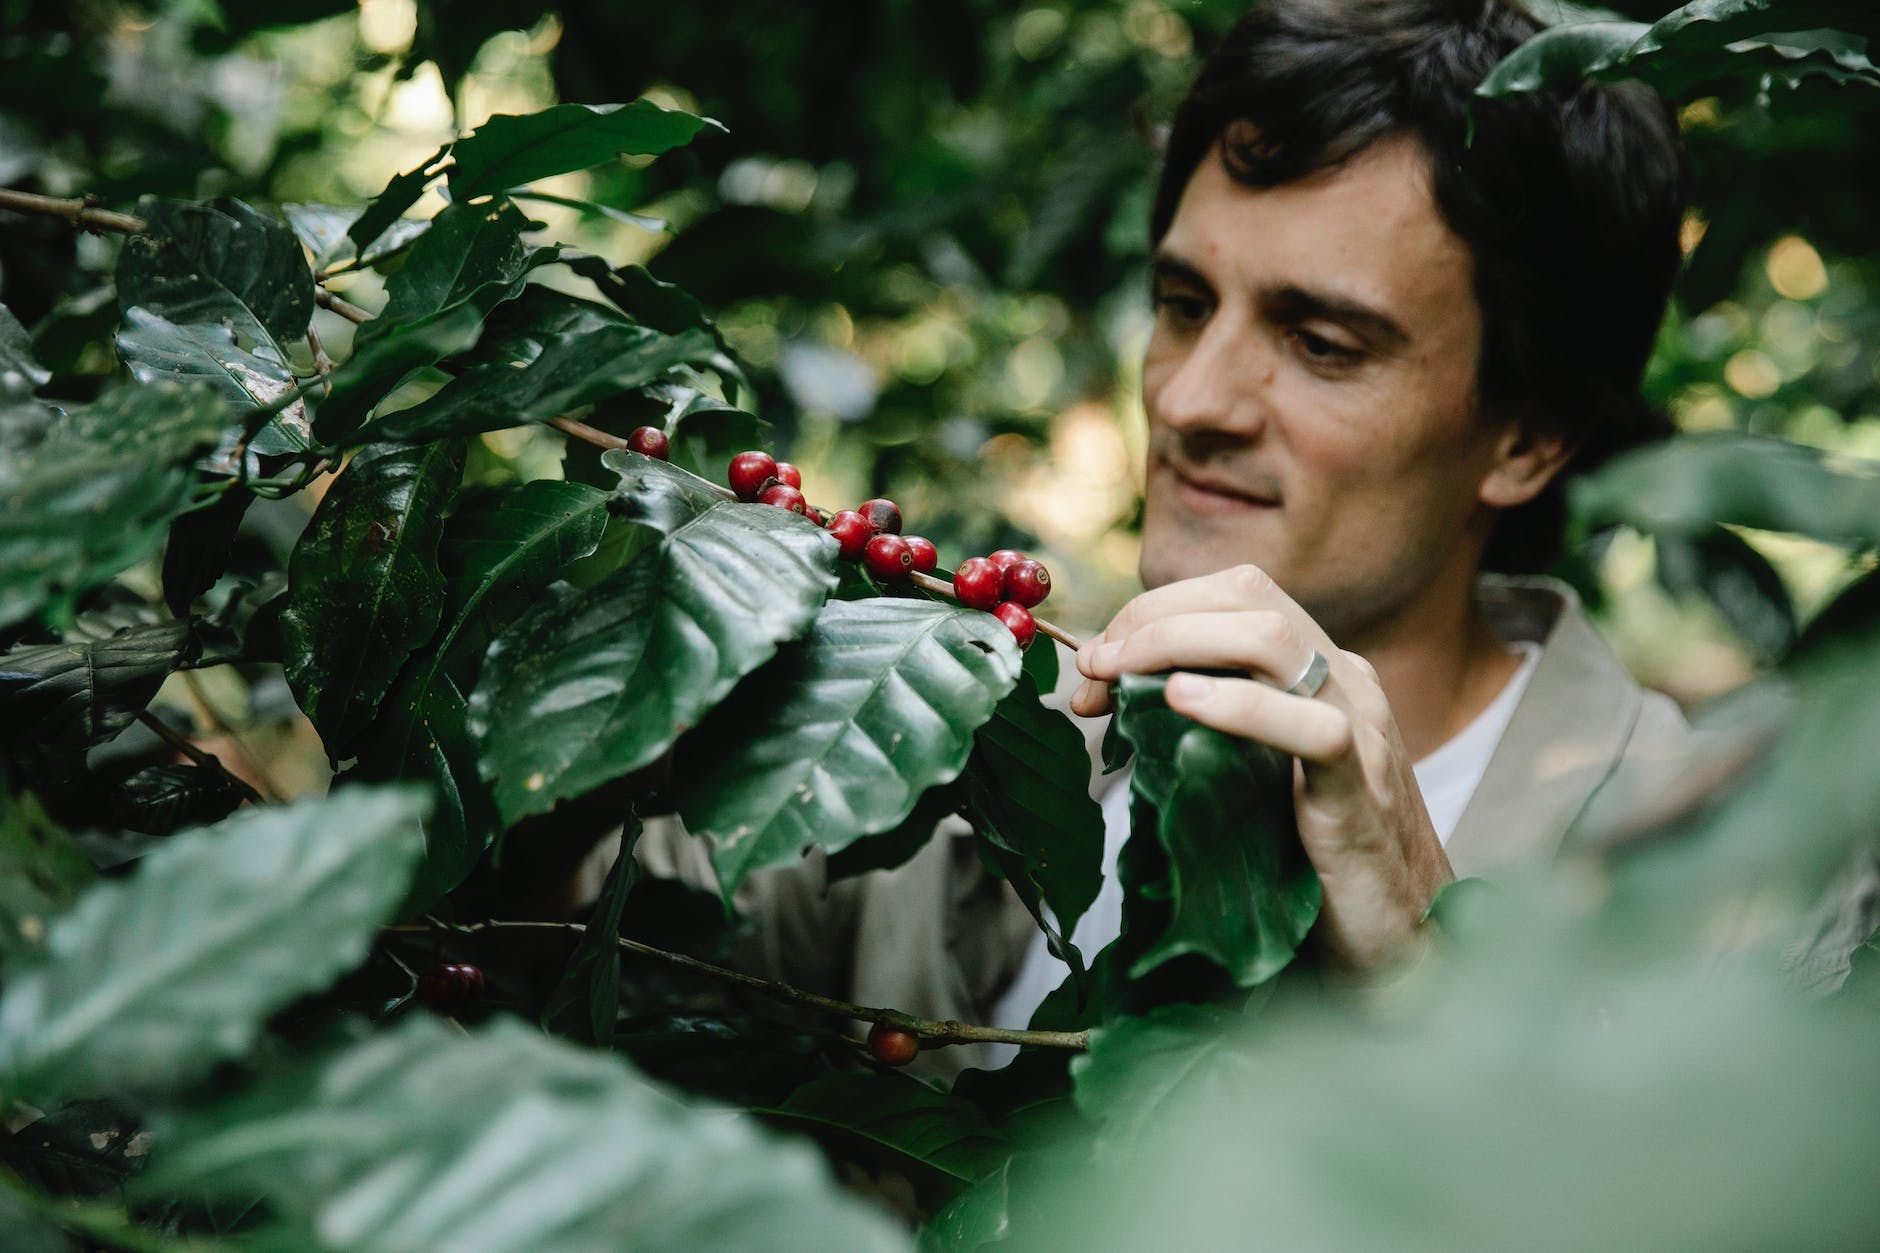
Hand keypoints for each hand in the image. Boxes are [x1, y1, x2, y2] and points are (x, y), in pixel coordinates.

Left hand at [1071, 564, 1451, 972]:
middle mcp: (1346, 684)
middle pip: (1247, 598)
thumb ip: (1205, 729)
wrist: (1403, 946)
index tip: (1095, 663)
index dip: (1154, 611)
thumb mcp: (1252, 775)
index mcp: (1320, 673)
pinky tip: (1182, 704)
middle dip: (1153, 618)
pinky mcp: (1361, 795)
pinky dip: (1241, 706)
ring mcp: (1362, 731)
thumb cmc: (1312, 865)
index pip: (1233, 595)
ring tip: (1117, 676)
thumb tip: (1111, 698)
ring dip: (1176, 642)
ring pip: (1275, 638)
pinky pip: (1315, 729)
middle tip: (1092, 670)